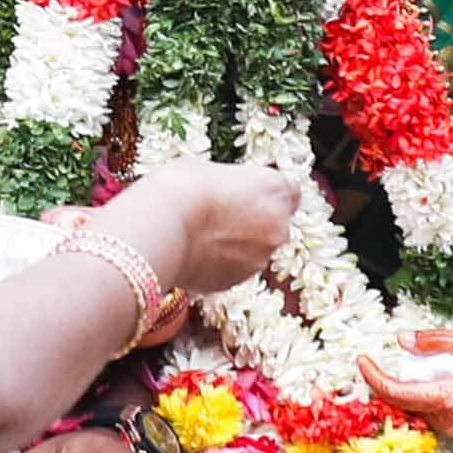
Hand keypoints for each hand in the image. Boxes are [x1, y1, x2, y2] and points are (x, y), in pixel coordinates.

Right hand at [104, 157, 301, 306]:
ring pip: (255, 251)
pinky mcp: (237, 282)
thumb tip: (228, 197)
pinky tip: (194, 252)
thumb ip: (235, 186)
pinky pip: (234, 270)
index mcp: (275, 190)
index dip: (269, 193)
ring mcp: (259, 259)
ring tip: (202, 235)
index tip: (251, 193)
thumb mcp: (212, 171)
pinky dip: (221, 264)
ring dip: (238, 245)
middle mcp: (277, 228)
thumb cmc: (182, 187)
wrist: (161, 227)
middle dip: (255, 221)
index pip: (291, 191)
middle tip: (221, 214)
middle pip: (275, 224)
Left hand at [363, 321, 452, 451]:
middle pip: (409, 405)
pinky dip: (440, 401)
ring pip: (426, 413)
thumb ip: (439, 342)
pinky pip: (444, 420)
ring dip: (422, 391)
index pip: (399, 394)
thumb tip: (402, 339)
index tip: (362, 359)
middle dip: (401, 382)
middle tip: (409, 356)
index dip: (374, 377)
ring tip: (444, 367)